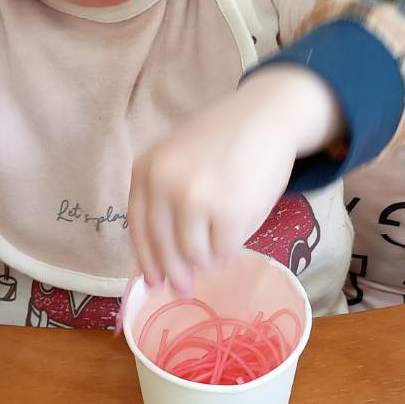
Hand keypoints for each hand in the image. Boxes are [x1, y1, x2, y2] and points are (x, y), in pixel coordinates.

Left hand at [128, 67, 342, 291]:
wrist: (266, 115)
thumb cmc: (223, 140)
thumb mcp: (178, 158)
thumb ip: (164, 199)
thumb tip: (162, 261)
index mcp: (146, 169)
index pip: (138, 228)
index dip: (147, 260)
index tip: (154, 281)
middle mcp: (164, 183)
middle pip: (163, 248)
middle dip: (176, 274)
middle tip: (185, 288)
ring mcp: (196, 198)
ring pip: (194, 255)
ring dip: (207, 261)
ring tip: (219, 250)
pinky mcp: (229, 210)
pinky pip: (224, 251)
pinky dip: (229, 253)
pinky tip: (235, 241)